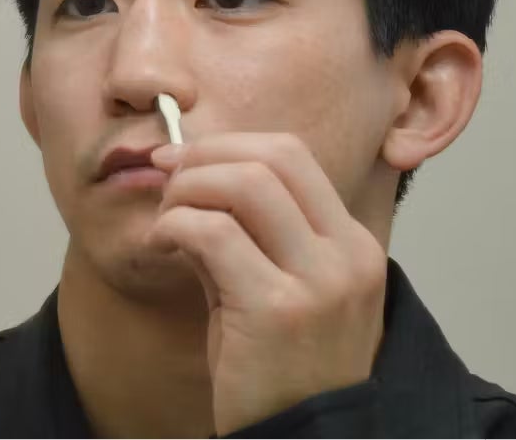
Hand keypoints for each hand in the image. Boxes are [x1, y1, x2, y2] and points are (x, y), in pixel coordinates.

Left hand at [149, 133, 386, 434]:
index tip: (184, 158)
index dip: (228, 144)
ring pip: (243, 183)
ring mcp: (319, 282)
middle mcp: (347, 256)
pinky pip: (212, 232)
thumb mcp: (277, 290)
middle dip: (204, 156)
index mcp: (353, 245)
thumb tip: (190, 173)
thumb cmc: (277, 371)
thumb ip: (248, 233)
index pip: (292, 155)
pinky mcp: (277, 309)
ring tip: (166, 218)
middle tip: (166, 177)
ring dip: (188, 188)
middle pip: (271, 156)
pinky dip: (175, 225)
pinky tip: (162, 244)